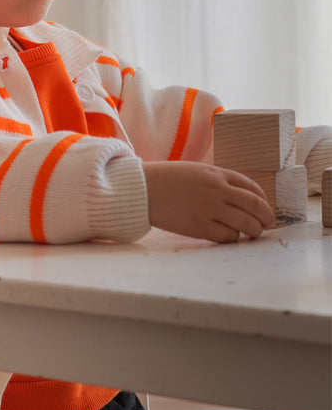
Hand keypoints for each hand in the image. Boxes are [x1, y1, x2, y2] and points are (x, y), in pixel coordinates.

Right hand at [143, 161, 273, 242]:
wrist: (143, 189)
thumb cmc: (167, 180)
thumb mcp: (196, 171)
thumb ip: (217, 181)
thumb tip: (239, 198)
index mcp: (216, 174)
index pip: (251, 187)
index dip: (263, 200)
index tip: (264, 209)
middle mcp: (216, 190)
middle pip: (255, 206)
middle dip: (266, 217)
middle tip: (266, 224)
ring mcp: (209, 208)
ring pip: (246, 224)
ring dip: (253, 231)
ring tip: (251, 233)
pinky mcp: (199, 226)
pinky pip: (227, 236)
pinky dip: (233, 238)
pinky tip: (229, 236)